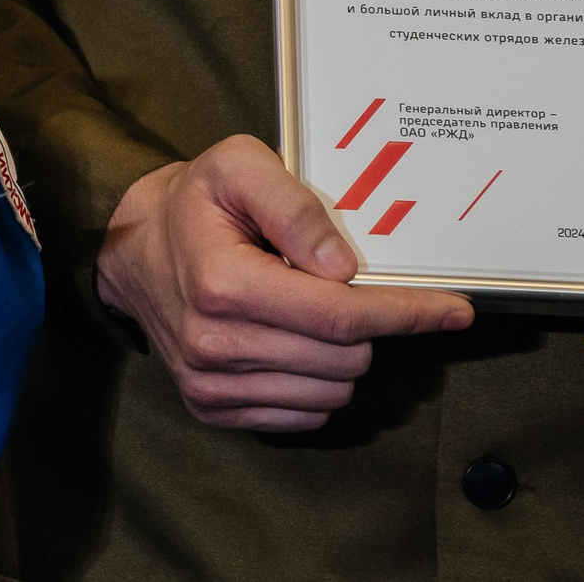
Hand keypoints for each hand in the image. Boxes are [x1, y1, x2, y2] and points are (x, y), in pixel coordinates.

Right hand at [95, 134, 472, 431]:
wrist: (130, 249)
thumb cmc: (194, 203)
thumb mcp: (239, 166)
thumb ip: (295, 205)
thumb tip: (345, 267)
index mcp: (223, 285)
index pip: (341, 317)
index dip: (407, 314)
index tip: (453, 310)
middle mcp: (213, 343)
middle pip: (345, 359)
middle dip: (366, 326)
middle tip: (345, 291)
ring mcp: (209, 382)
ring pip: (330, 394)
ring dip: (341, 358)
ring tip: (309, 315)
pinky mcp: (209, 406)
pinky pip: (301, 417)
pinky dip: (315, 385)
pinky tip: (293, 345)